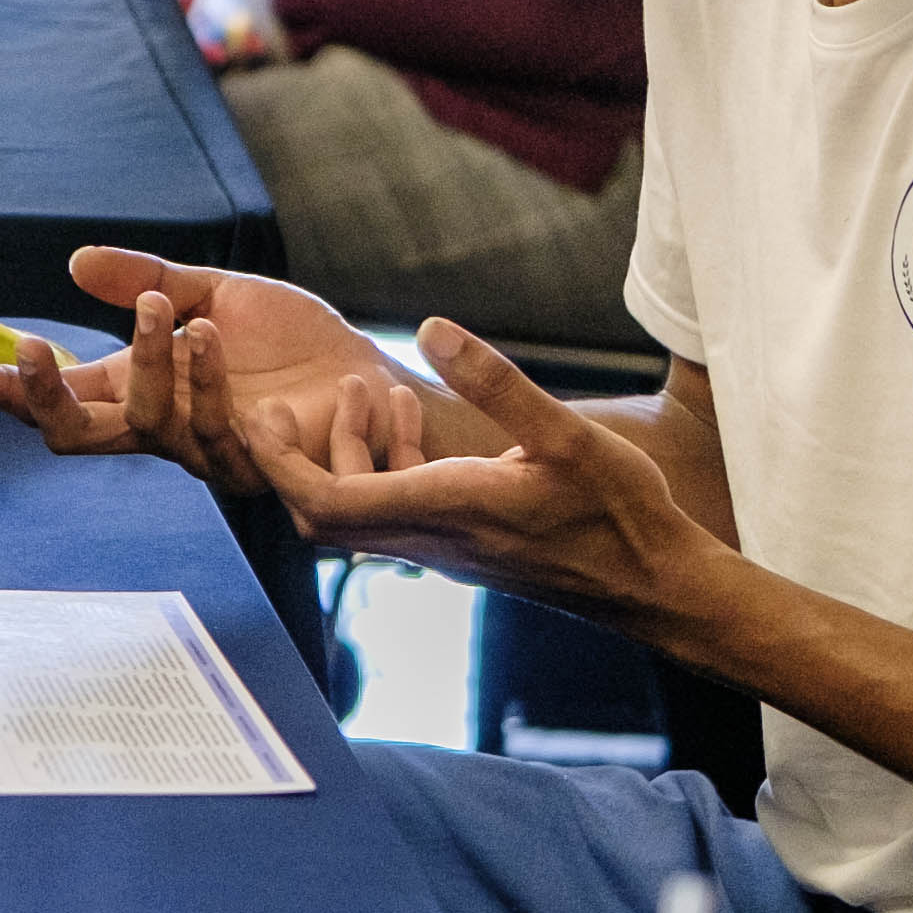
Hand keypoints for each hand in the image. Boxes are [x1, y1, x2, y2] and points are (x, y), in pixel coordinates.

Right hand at [0, 246, 414, 484]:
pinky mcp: (264, 473)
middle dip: (44, 397)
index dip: (5, 391)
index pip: (59, 398)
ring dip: (156, 364)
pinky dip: (216, 382)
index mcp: (144, 392)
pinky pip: (222, 437)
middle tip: (32, 347)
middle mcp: (166, 433)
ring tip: (182, 314)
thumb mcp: (215, 294)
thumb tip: (72, 262)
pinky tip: (216, 338)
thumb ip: (147, 280)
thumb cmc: (297, 348)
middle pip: (77, 437)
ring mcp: (210, 458)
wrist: (376, 383)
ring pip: (151, 425)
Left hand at [233, 317, 699, 621]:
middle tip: (288, 401)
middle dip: (297, 457)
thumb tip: (432, 327)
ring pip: (363, 510)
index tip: (259, 417)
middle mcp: (433, 539)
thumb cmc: (620, 513)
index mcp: (445, 510)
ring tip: (368, 387)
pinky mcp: (466, 547)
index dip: (280, 464)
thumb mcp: (565, 434)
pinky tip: (413, 416)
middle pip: (325, 514)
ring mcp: (447, 548)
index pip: (327, 502)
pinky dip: (388, 464)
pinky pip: (399, 510)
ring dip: (350, 451)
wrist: (654, 586)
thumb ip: (496, 382)